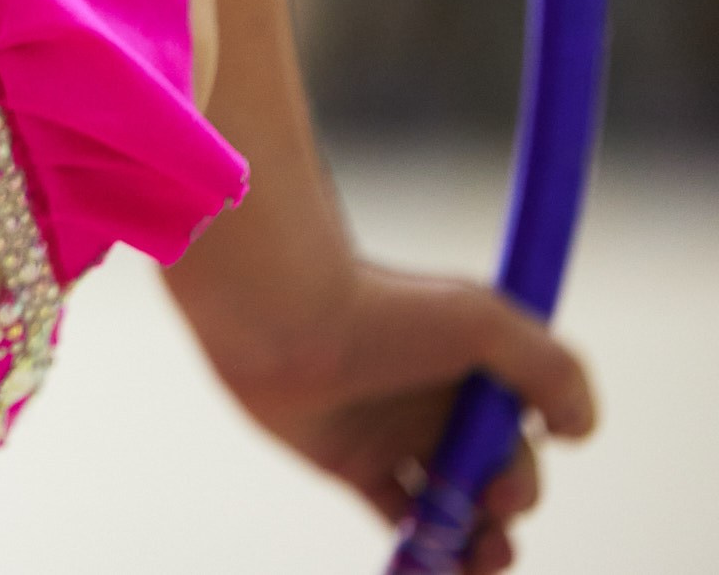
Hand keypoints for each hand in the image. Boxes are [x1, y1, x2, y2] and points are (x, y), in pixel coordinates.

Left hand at [203, 261, 596, 573]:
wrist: (282, 317)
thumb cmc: (383, 310)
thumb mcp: (486, 324)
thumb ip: (553, 371)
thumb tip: (578, 431)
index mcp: (474, 370)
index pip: (523, 433)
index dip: (525, 468)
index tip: (504, 479)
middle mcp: (437, 403)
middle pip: (496, 474)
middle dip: (508, 505)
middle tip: (490, 504)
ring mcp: (395, 435)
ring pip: (456, 506)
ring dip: (480, 543)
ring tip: (483, 559)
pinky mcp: (352, 464)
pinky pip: (402, 520)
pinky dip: (426, 552)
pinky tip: (436, 566)